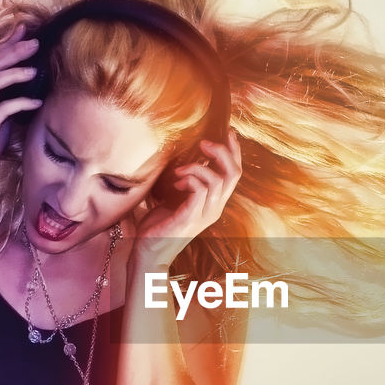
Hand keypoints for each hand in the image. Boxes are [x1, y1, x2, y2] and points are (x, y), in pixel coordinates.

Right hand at [0, 28, 41, 183]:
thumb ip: (8, 101)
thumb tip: (30, 88)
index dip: (8, 45)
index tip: (24, 30)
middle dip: (14, 52)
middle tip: (35, 42)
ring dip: (15, 73)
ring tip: (34, 69)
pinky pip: (2, 109)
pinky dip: (20, 103)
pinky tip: (36, 103)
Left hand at [131, 131, 242, 269]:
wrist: (149, 252)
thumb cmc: (160, 225)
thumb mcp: (177, 198)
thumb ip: (187, 182)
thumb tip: (187, 157)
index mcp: (215, 203)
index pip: (235, 174)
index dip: (235, 151)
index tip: (228, 132)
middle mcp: (215, 209)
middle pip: (234, 174)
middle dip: (222, 152)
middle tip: (204, 142)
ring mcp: (205, 215)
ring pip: (217, 180)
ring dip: (198, 167)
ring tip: (181, 169)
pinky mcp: (190, 219)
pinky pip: (200, 191)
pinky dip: (189, 179)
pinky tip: (177, 182)